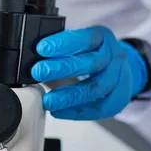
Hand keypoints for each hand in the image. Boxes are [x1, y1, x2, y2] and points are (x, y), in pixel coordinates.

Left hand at [31, 26, 147, 119]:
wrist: (119, 67)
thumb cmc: (92, 53)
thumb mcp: (80, 42)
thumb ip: (61, 47)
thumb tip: (31, 55)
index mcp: (102, 38)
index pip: (85, 38)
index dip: (63, 43)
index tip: (42, 48)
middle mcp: (114, 56)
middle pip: (90, 63)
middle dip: (62, 68)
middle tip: (39, 71)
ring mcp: (119, 79)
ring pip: (95, 89)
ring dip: (68, 96)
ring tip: (48, 100)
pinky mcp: (118, 99)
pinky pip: (98, 108)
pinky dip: (76, 111)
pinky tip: (59, 111)